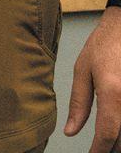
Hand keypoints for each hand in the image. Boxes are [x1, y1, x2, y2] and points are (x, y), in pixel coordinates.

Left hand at [64, 7, 120, 149]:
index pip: (107, 134)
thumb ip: (78, 103)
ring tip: (107, 141)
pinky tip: (116, 127)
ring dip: (119, 140)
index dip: (99, 150)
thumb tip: (70, 130)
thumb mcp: (83, 70)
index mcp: (112, 91)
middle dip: (110, 148)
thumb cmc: (104, 44)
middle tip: (98, 148)